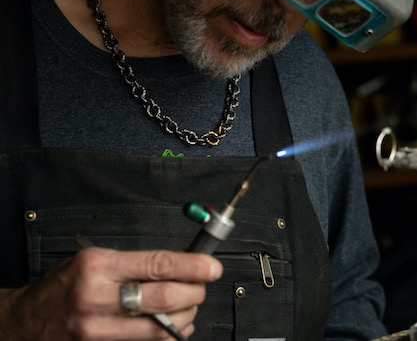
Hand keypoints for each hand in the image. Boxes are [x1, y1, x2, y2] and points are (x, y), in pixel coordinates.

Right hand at [0, 248, 222, 340]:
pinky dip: (169, 335)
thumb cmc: (63, 286)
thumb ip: (135, 263)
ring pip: (161, 325)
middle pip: (165, 296)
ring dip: (186, 316)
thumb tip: (178, 262)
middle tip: (202, 286)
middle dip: (194, 291)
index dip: (192, 265)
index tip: (211, 266)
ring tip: (188, 305)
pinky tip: (172, 326)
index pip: (158, 263)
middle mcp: (98, 296)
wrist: (28, 321)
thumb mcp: (95, 261)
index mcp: (99, 265)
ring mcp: (99, 328)